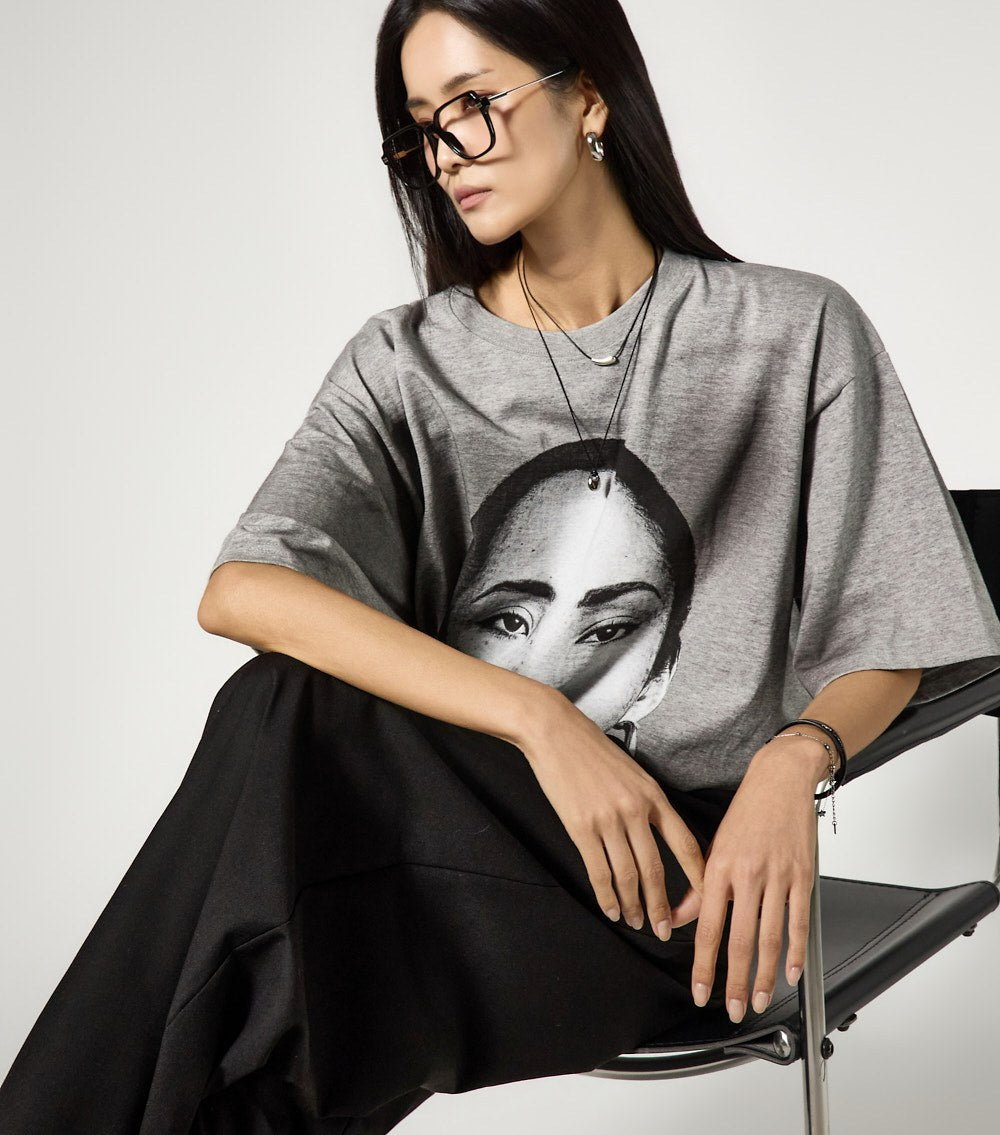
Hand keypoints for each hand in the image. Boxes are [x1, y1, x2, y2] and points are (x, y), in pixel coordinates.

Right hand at [516, 687, 704, 940]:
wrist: (555, 732)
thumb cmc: (593, 750)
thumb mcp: (632, 772)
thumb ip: (647, 803)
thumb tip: (659, 837)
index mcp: (654, 796)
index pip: (686, 845)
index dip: (697, 878)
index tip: (703, 902)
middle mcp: (635, 810)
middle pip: (656, 870)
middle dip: (662, 906)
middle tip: (664, 930)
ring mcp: (608, 820)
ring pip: (627, 876)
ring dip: (633, 905)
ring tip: (635, 923)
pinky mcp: (581, 827)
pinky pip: (598, 871)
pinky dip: (606, 896)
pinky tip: (611, 910)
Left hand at [685, 739, 826, 1021]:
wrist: (780, 779)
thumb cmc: (746, 811)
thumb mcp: (713, 844)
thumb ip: (698, 887)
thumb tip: (679, 917)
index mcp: (719, 868)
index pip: (708, 927)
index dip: (704, 965)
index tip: (701, 992)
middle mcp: (747, 875)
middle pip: (740, 941)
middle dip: (736, 982)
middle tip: (733, 1009)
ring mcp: (777, 877)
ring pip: (770, 938)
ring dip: (766, 977)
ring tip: (761, 1001)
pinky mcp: (802, 876)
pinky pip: (798, 923)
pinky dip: (797, 952)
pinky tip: (792, 972)